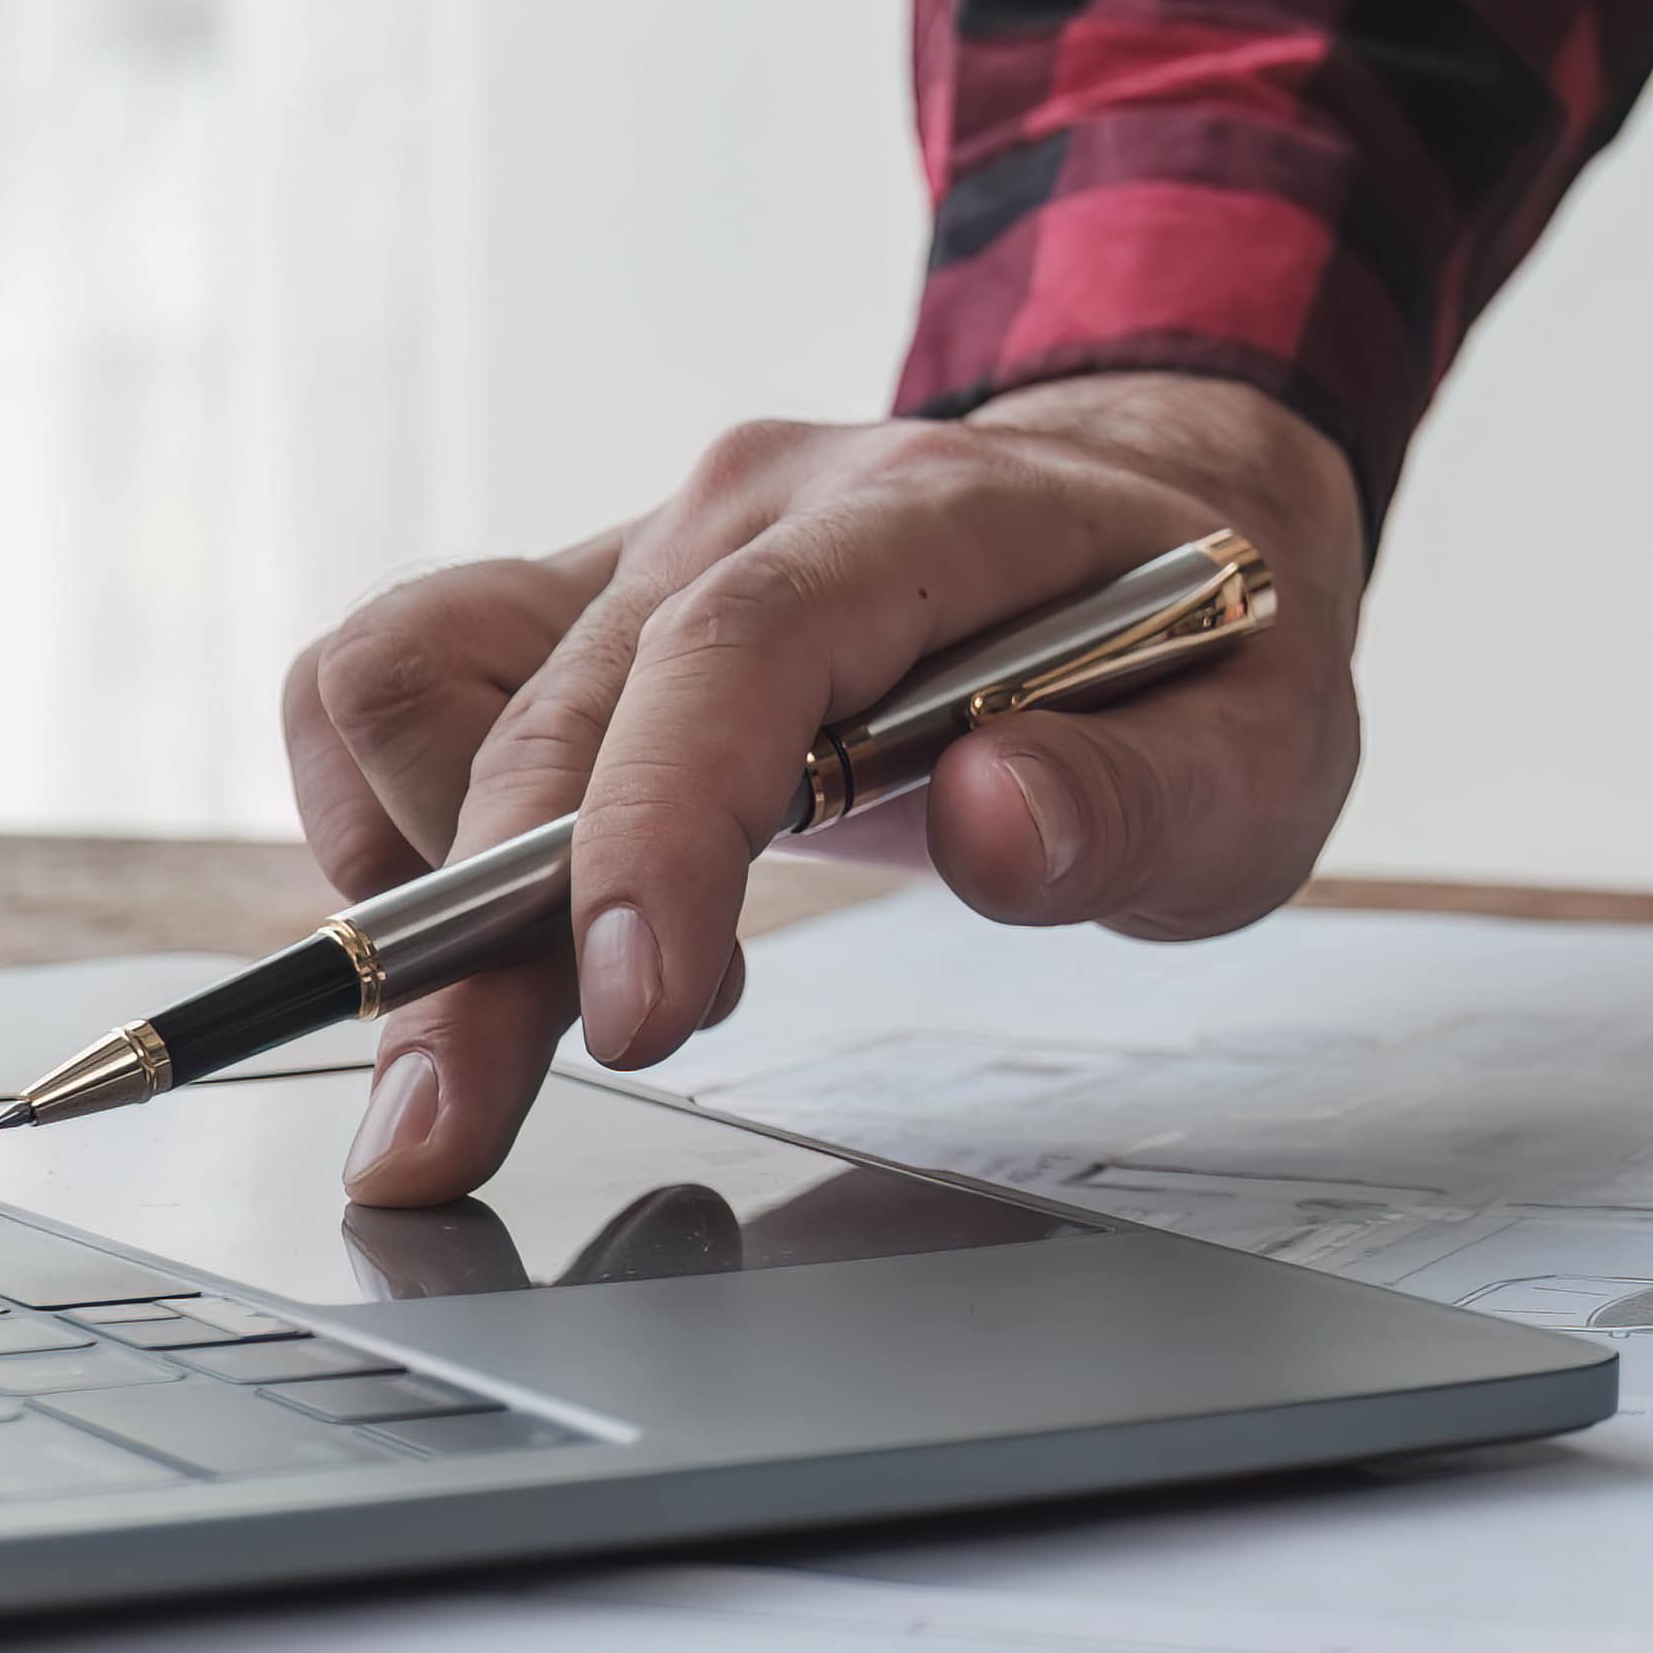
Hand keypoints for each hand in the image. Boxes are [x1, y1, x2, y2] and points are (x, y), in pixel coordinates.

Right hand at [281, 374, 1370, 1198]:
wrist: (1155, 512)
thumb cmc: (1204, 651)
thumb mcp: (1265, 754)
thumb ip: (1141, 800)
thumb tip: (993, 820)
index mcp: (921, 524)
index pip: (739, 655)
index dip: (654, 831)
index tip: (629, 1011)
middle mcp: (744, 512)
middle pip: (547, 713)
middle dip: (474, 951)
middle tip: (440, 1141)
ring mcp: (640, 548)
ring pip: (413, 680)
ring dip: (411, 874)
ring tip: (511, 1019)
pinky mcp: (572, 605)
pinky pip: (389, 679)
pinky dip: (387, 815)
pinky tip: (507, 925)